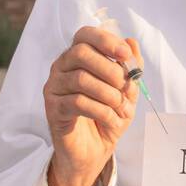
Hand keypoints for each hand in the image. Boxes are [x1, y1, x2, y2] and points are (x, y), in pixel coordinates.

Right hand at [43, 26, 140, 185]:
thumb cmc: (108, 115)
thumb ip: (130, 68)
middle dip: (109, 69)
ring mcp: (54, 87)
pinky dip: (102, 111)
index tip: (125, 55)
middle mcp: (62, 67)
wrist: (94, 150)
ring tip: (121, 108)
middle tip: (124, 87)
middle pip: (81, 52)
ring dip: (109, 94)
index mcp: (79, 57)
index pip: (85, 34)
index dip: (106, 41)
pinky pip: (78, 102)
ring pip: (81, 79)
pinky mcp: (53, 108)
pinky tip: (112, 119)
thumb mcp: (126, 91)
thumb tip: (132, 42)